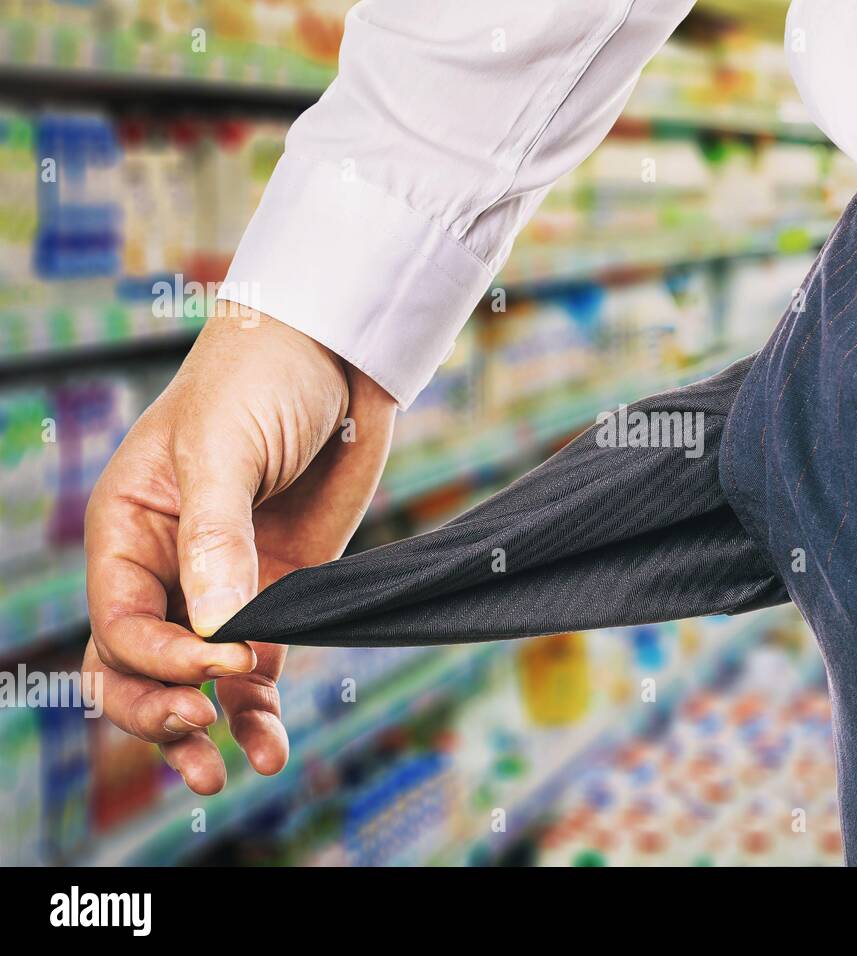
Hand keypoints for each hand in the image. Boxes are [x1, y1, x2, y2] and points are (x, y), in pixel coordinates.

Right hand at [83, 303, 395, 793]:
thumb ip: (216, 537)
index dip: (160, 657)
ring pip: (190, 683)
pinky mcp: (278, 599)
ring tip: (222, 772)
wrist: (336, 357)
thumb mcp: (225, 448)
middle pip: (134, 668)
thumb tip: (215, 629)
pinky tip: (269, 748)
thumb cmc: (260, 380)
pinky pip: (256, 673)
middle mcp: (166, 569)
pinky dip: (257, 713)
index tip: (221, 659)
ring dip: (198, 731)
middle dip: (157, 710)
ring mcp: (223, 589)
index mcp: (129, 530)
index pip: (120, 621)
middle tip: (199, 729)